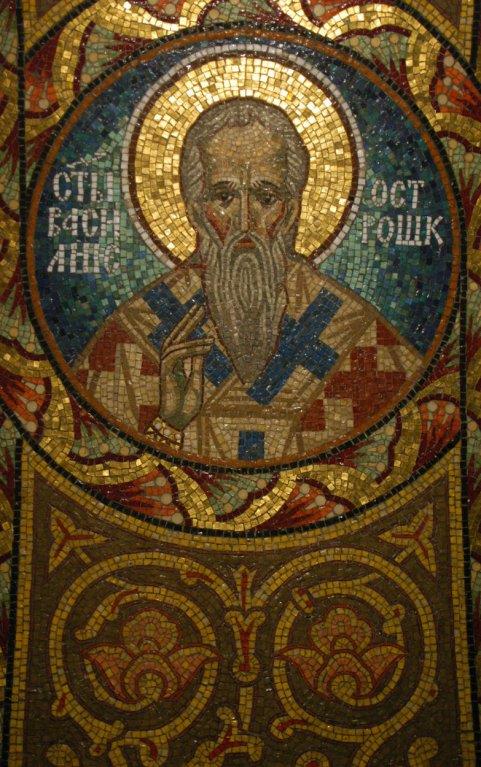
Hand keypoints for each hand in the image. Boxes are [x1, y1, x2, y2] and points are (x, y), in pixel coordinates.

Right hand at [159, 304, 212, 429]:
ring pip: (175, 344)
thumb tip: (204, 347)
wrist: (177, 422)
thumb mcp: (197, 382)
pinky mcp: (165, 373)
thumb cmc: (186, 406)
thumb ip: (198, 364)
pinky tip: (206, 346)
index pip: (182, 339)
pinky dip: (191, 349)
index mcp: (177, 363)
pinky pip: (176, 355)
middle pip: (175, 335)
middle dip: (187, 321)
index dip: (190, 326)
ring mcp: (166, 367)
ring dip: (192, 336)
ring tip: (209, 331)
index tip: (202, 314)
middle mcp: (169, 362)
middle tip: (200, 307)